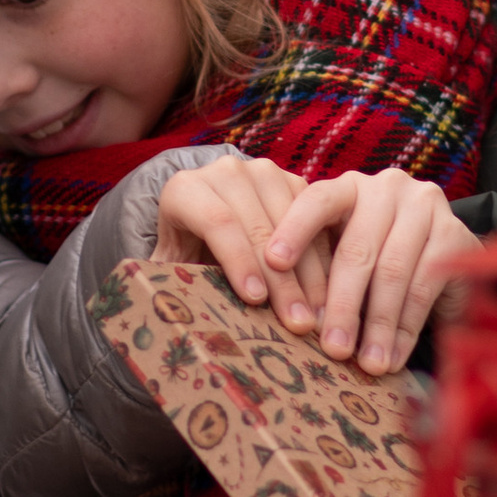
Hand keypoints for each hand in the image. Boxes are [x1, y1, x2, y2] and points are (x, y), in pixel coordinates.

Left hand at [155, 155, 333, 324]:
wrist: (207, 223)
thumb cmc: (187, 254)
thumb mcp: (172, 267)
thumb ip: (171, 284)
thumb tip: (179, 317)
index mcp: (185, 189)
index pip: (217, 222)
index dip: (238, 260)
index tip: (256, 300)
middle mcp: (224, 173)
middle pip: (258, 226)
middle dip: (280, 280)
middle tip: (296, 324)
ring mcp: (262, 173)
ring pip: (292, 223)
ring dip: (308, 275)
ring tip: (315, 317)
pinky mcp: (292, 180)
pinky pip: (315, 221)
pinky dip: (322, 261)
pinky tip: (326, 296)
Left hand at [260, 169, 467, 374]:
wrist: (443, 255)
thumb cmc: (377, 258)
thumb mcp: (344, 255)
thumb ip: (319, 270)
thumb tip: (286, 314)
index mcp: (349, 187)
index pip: (317, 201)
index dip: (294, 231)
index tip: (272, 263)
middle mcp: (386, 187)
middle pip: (357, 250)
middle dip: (342, 305)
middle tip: (332, 349)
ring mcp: (424, 206)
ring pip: (393, 272)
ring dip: (377, 325)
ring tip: (367, 365)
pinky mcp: (455, 233)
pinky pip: (425, 285)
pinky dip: (407, 327)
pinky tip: (394, 356)